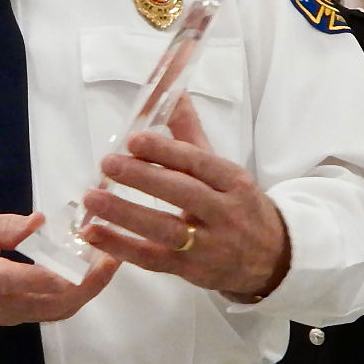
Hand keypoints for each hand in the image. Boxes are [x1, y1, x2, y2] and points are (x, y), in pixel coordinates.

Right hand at [0, 210, 116, 329]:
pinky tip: (87, 274)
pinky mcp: (17, 320)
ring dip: (86, 290)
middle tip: (111, 256)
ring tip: (107, 262)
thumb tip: (39, 222)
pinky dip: (74, 295)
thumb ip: (3, 225)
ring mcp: (9, 316)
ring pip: (57, 311)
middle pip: (51, 303)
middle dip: (87, 283)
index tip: (83, 257)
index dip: (53, 274)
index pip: (18, 280)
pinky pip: (52, 312)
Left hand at [76, 98, 287, 300]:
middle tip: (108, 163)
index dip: (166, 151)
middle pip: (182, 193)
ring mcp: (208, 245)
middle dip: (143, 177)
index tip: (134, 139)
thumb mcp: (222, 170)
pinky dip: (120, 247)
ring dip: (125, 214)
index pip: (198, 163)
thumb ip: (190, 134)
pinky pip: (152, 259)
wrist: (272, 259)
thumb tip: (173, 92)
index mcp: (233, 181)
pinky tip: (93, 232)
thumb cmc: (237, 205)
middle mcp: (224, 213)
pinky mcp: (190, 270)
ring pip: (165, 229)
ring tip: (92, 198)